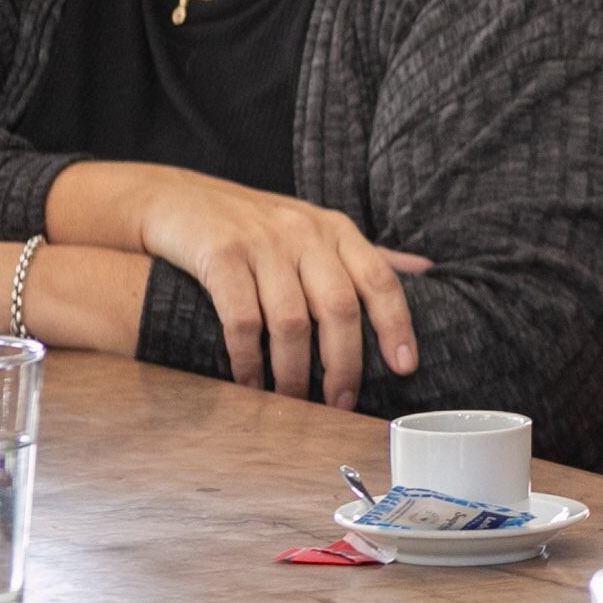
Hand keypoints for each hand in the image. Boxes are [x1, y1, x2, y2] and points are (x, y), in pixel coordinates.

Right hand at [48, 161, 428, 409]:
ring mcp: (262, 242)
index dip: (397, 326)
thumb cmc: (253, 225)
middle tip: (341, 403)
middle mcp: (305, 232)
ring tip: (292, 402)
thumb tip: (427, 271)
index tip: (405, 368)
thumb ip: (365, 254)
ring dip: (294, 372)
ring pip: (292, 322)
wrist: (174, 200)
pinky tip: (250, 383)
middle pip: (340, 307)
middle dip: (344, 364)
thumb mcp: (313, 229)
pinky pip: (243, 321)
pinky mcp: (220, 255)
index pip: (380, 280)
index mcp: (335, 229)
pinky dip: (249, 361)